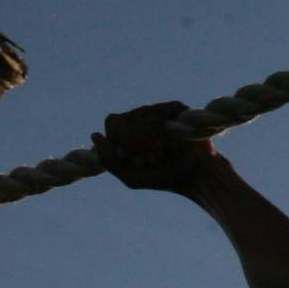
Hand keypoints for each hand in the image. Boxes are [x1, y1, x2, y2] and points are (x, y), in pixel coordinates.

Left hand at [94, 102, 219, 196]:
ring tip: (154, 158)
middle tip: (142, 161)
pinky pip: (156, 117)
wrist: (194, 177)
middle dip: (128, 142)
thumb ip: (108, 159)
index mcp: (133, 128)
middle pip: (124, 118)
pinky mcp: (177, 110)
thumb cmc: (163, 176)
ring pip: (138, 115)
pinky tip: (162, 150)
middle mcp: (147, 115)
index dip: (116, 139)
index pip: (113, 121)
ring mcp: (162, 109)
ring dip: (141, 142)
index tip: (127, 158)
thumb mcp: (130, 175)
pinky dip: (153, 138)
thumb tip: (94, 134)